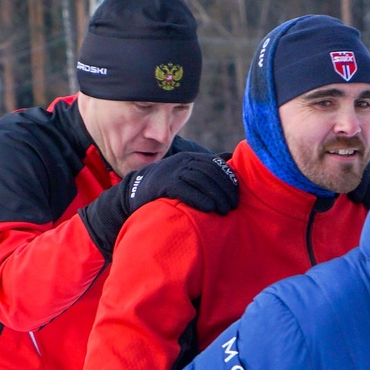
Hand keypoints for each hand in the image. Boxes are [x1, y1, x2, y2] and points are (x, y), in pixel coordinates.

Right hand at [81, 151, 240, 254]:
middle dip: (225, 190)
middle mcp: (182, 161)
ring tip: (225, 211)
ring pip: (201, 180)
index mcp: (189, 158)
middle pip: (211, 173)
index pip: (215, 165)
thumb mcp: (184, 175)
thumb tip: (228, 162)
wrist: (132, 194)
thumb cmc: (164, 189)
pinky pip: (185, 189)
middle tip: (233, 206)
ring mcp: (172, 170)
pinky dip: (200, 198)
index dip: (229, 180)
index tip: (238, 196)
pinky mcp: (163, 183)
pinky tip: (210, 209)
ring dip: (216, 196)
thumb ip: (204, 171)